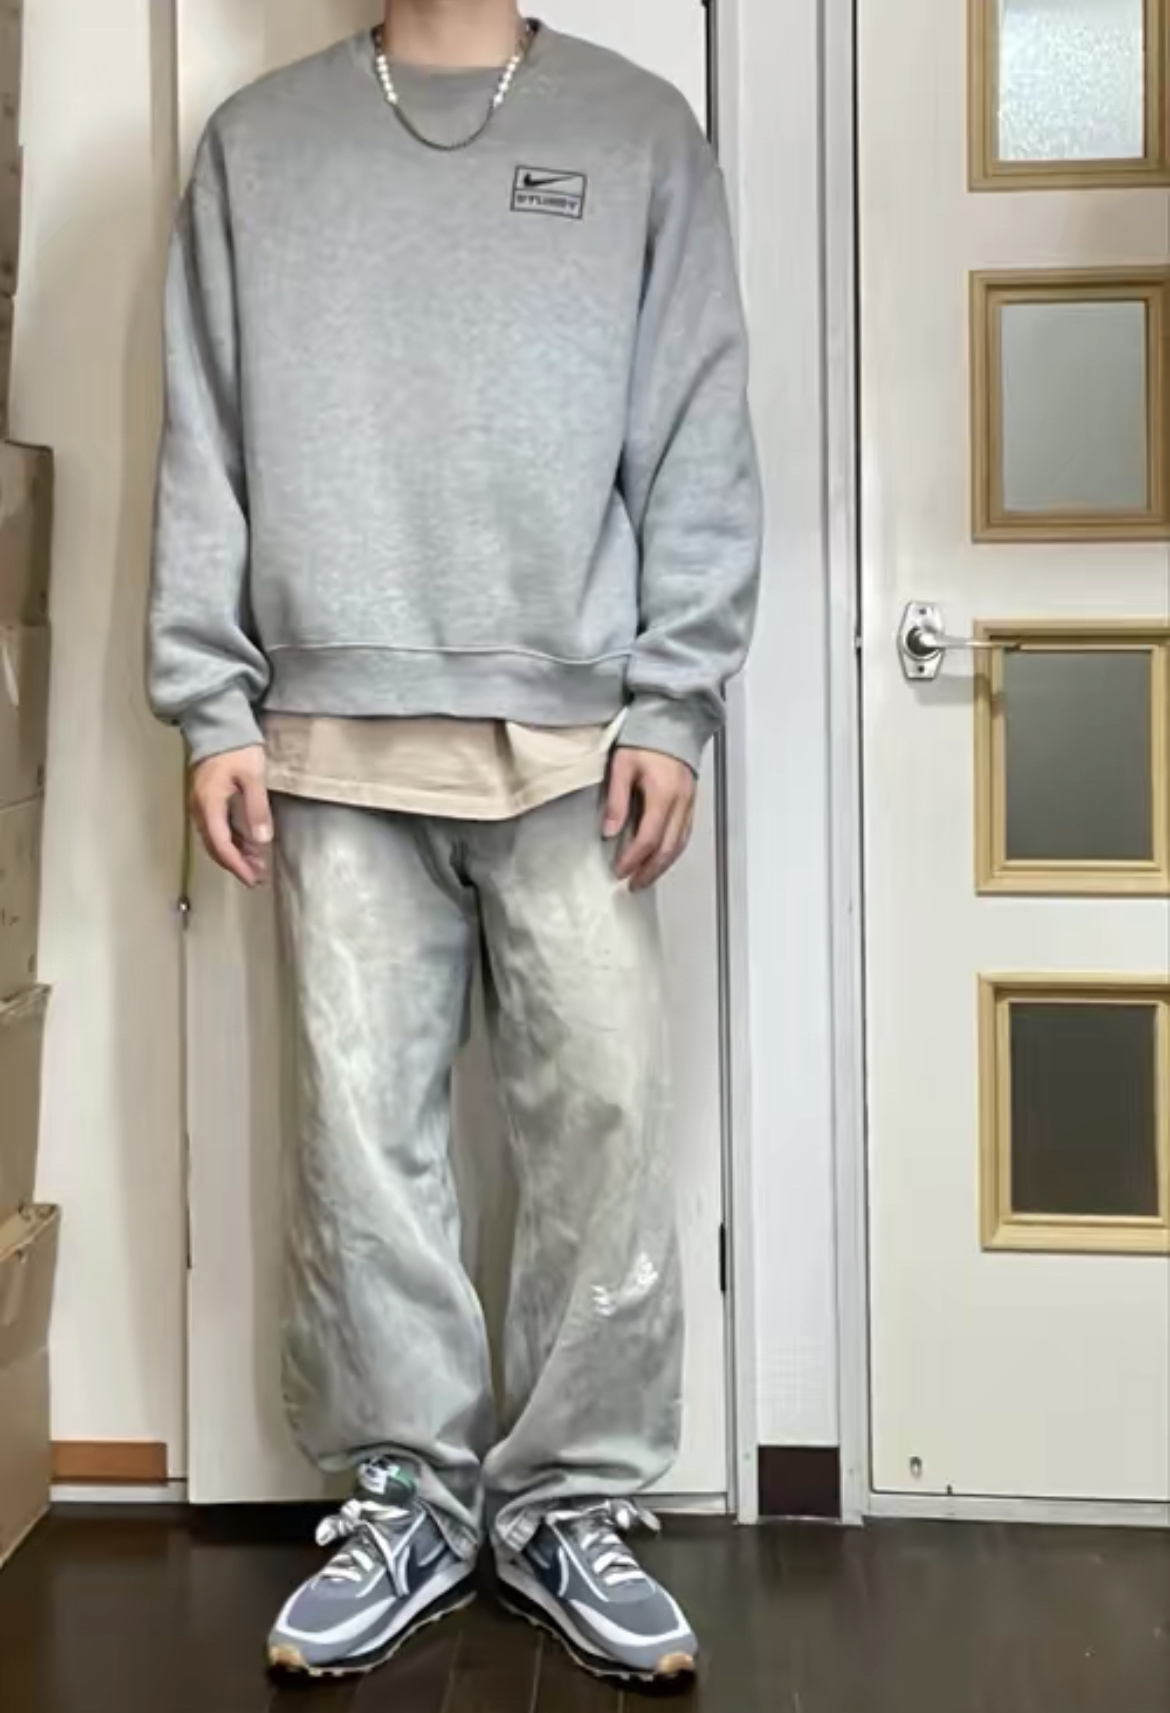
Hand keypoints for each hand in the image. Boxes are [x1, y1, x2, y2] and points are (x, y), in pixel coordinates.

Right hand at [189, 744, 271, 887]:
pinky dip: (232, 839)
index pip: (221, 845)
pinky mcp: (206, 799)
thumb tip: (262, 839)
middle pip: (215, 846)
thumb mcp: (252, 776)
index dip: (237, 865)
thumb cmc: (235, 748)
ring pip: (215, 838)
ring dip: (235, 854)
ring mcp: (201, 804)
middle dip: (236, 864)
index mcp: (209, 805)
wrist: (216, 725)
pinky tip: (248, 843)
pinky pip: (217, 827)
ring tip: (257, 864)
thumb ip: (257, 808)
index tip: (252, 879)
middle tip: (257, 877)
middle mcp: (200, 809)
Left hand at [603, 747, 696, 890]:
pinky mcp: (691, 801)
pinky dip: (673, 851)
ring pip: (680, 844)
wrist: (672, 720)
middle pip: (667, 848)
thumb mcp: (622, 765)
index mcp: (663, 794)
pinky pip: (685, 833)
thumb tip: (609, 833)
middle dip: (649, 870)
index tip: (619, 871)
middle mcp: (681, 802)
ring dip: (663, 865)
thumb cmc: (644, 738)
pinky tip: (662, 857)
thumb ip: (616, 800)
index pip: (648, 838)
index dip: (633, 859)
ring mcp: (689, 803)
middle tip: (633, 885)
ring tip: (646, 878)